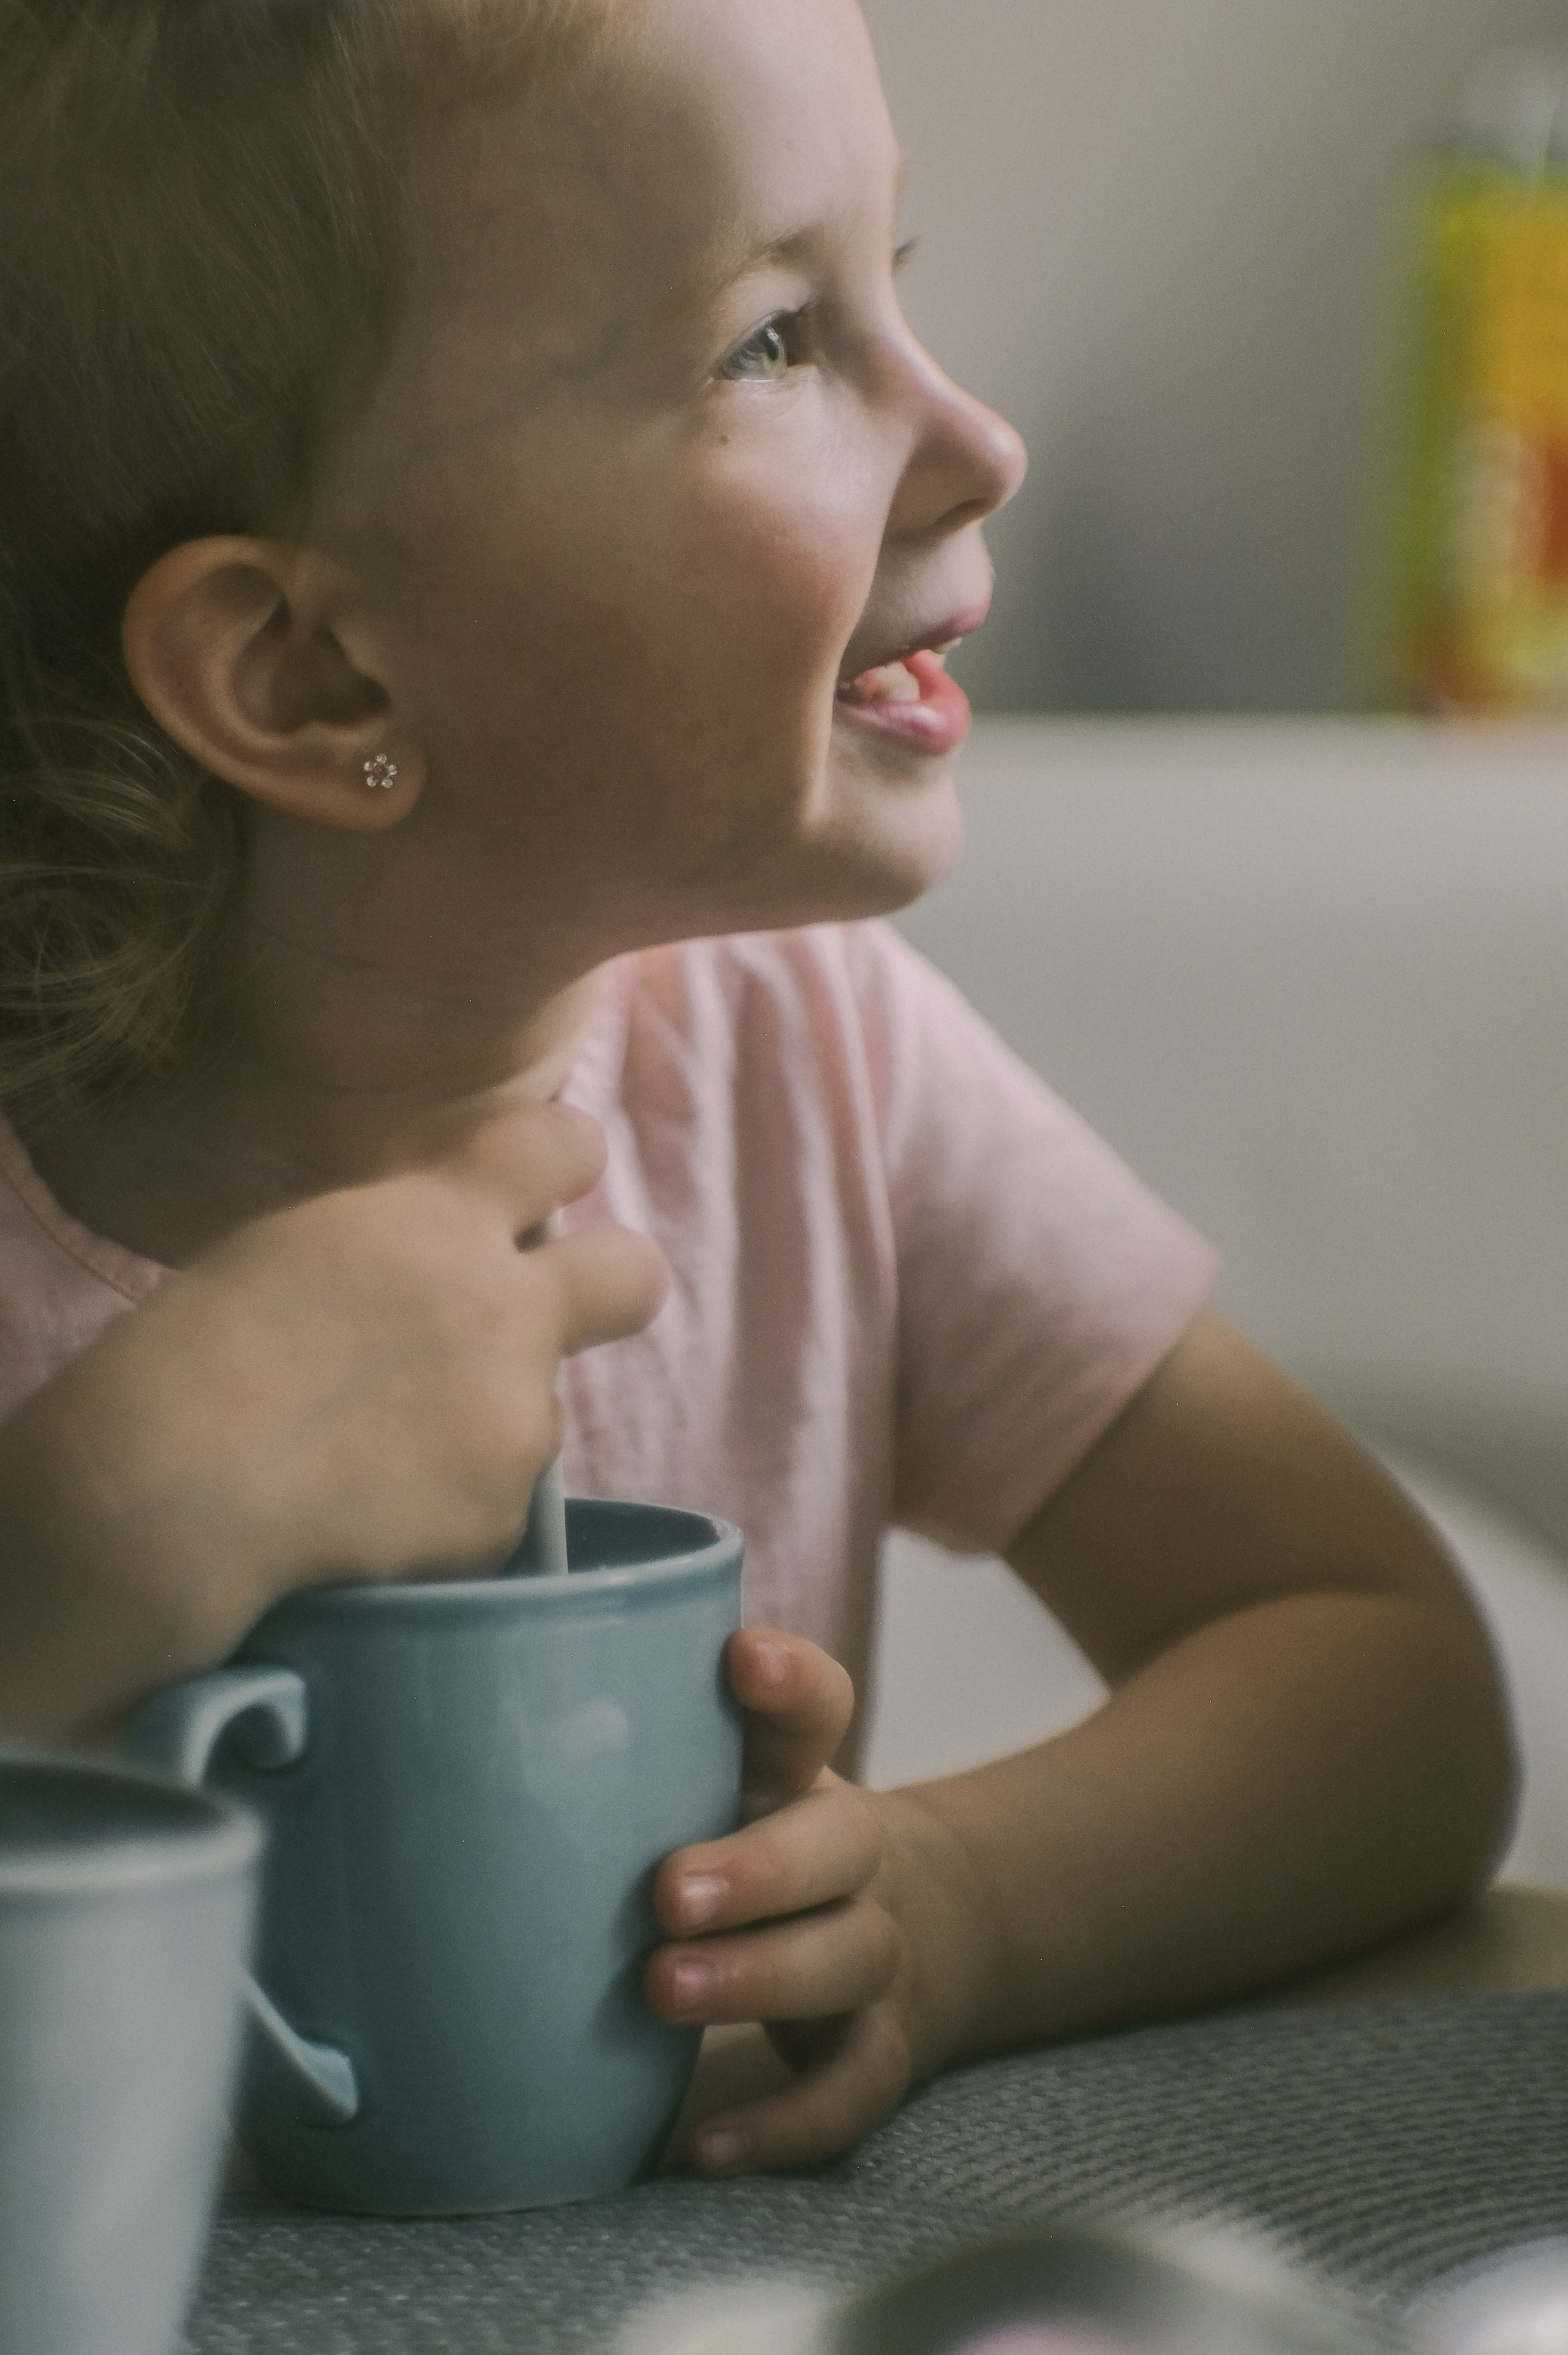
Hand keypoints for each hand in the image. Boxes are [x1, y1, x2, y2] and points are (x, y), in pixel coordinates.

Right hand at [0, 1101, 666, 1741]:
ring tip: (364, 1462)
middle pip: (632, 1273)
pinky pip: (492, 1505)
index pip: (562, 1144)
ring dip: (478, 1427)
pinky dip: (442, 1515)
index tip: (543, 1187)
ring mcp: (516, 1420)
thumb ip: (400, 1244)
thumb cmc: (187, 1362)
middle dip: (608, 1284)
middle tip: (547, 1315)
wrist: (159, 1501)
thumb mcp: (299, 1250)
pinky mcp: (504, 1520)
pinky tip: (360, 1522)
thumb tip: (449, 1254)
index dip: (561, 1164)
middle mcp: (505, 1310)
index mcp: (439, 1218)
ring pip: (535, 1410)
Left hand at [646, 1629, 932, 2173]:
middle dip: (758, 1867)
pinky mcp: (881, 2049)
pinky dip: (787, 2123)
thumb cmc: (763, 1841)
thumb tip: (461, 1707)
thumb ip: (635, 1749)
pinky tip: (707, 2145)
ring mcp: (877, 1953)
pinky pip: (851, 2091)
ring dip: (761, 1977)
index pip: (818, 1709)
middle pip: (839, 1843)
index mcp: (803, 1775)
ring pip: (850, 1959)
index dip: (791, 1680)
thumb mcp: (725, 1782)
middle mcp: (853, 1856)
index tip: (738, 1657)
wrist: (922, 1926)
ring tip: (661, 1991)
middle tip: (666, 1892)